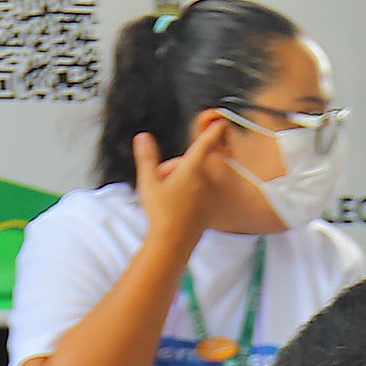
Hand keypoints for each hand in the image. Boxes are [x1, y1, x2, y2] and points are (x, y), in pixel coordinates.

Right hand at [134, 112, 237, 252]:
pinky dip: (184, 195)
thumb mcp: (149, 182)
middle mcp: (204, 182)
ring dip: (178, 182)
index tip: (221, 122)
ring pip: (191, 180)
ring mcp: (206, 196)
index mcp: (192, 171)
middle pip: (189, 165)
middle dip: (174, 168)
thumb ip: (147, 158)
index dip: (213, 132)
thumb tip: (143, 137)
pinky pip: (195, 195)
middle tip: (159, 179)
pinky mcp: (207, 209)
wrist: (173, 243)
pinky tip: (173, 208)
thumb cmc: (162, 214)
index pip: (203, 145)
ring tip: (164, 196)